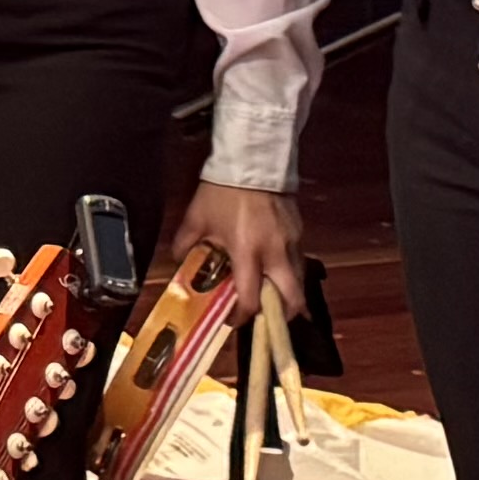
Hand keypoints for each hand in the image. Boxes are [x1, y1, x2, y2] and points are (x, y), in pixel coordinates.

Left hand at [181, 181, 301, 317]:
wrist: (252, 160)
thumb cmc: (221, 191)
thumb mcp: (196, 218)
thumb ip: (185, 244)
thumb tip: (178, 262)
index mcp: (248, 252)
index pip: (251, 299)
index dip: (242, 316)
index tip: (232, 319)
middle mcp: (276, 253)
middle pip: (292, 299)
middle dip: (282, 317)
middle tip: (265, 317)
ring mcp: (293, 242)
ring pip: (299, 282)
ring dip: (287, 294)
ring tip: (269, 295)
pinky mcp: (300, 231)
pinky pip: (298, 261)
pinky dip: (289, 272)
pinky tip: (273, 268)